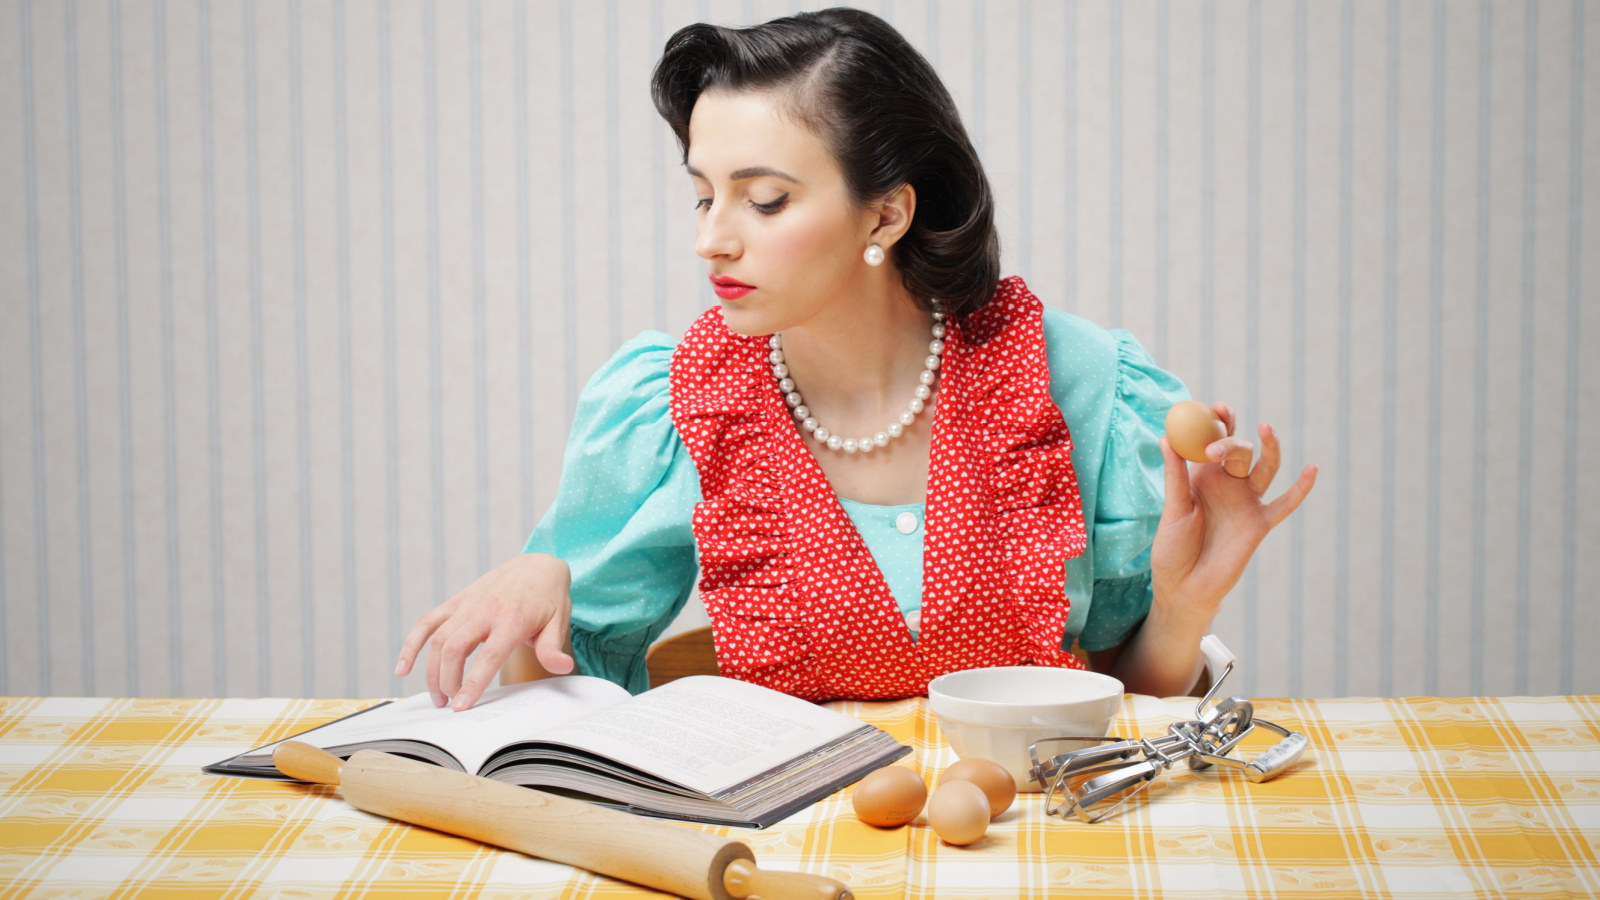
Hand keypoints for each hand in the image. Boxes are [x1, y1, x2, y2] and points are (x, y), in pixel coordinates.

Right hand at [394, 553, 574, 710]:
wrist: (536, 565)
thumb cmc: (548, 598)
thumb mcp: (559, 622)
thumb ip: (553, 648)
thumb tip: (562, 667)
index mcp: (512, 619)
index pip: (488, 656)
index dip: (472, 683)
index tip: (461, 706)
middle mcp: (484, 611)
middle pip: (454, 649)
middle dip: (447, 681)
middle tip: (450, 704)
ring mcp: (467, 605)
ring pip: (437, 639)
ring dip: (431, 671)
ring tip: (437, 697)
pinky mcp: (456, 601)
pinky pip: (427, 622)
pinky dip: (411, 644)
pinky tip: (403, 667)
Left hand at [1150, 402, 1317, 623]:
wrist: (1184, 586)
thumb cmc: (1172, 548)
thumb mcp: (1172, 508)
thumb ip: (1174, 475)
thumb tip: (1166, 437)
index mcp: (1203, 475)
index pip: (1214, 440)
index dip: (1219, 422)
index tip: (1217, 407)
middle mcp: (1228, 483)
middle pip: (1239, 451)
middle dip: (1230, 442)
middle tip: (1214, 447)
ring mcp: (1246, 502)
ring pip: (1265, 468)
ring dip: (1269, 448)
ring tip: (1267, 428)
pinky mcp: (1260, 523)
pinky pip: (1285, 504)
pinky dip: (1301, 489)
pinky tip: (1312, 469)